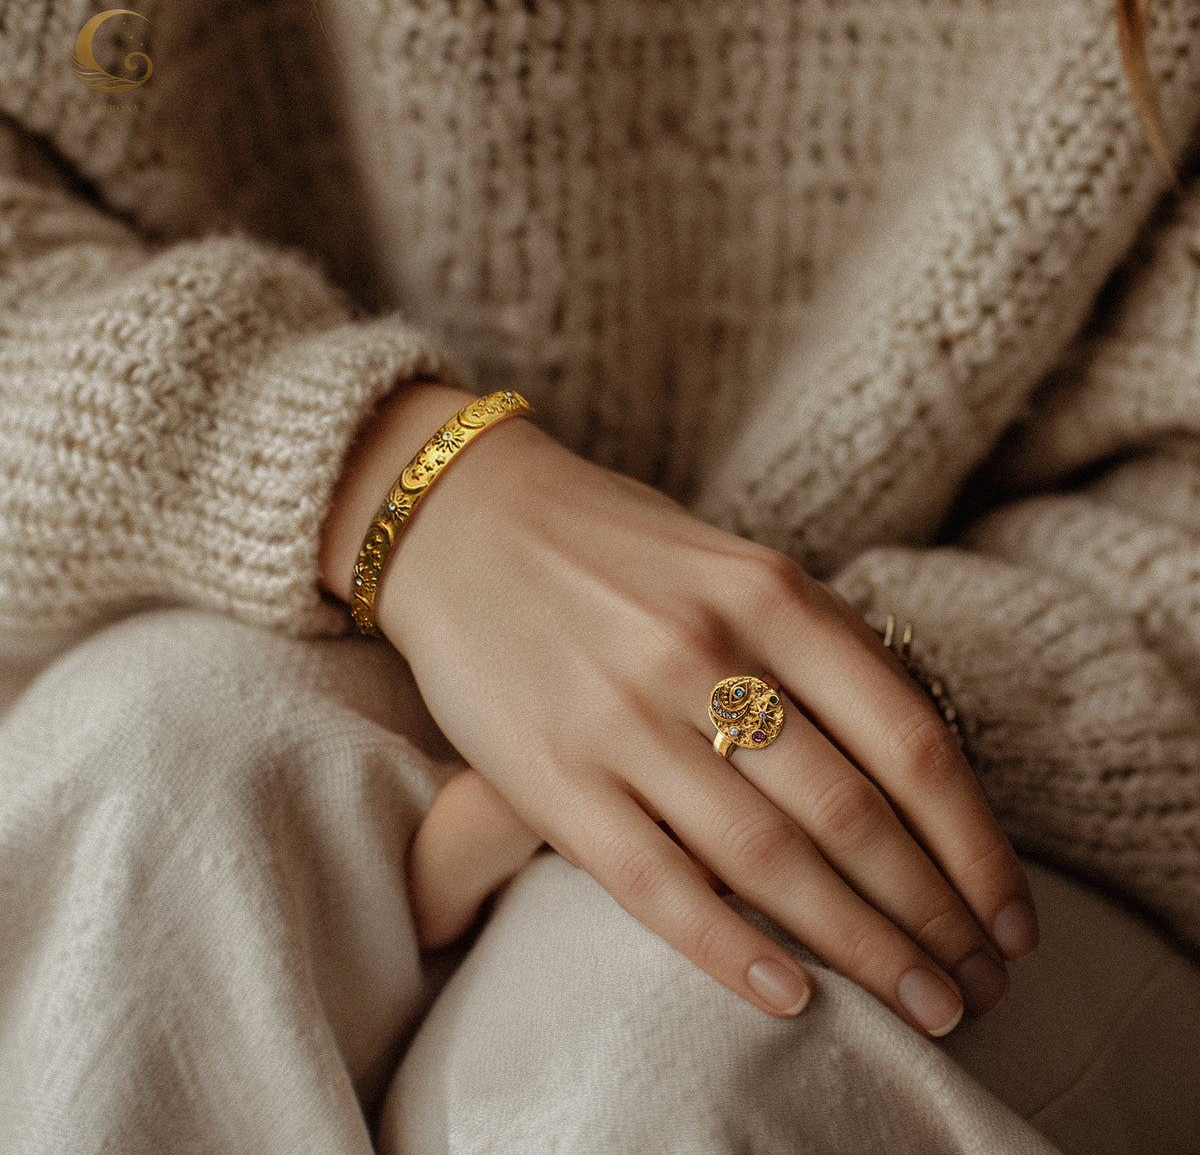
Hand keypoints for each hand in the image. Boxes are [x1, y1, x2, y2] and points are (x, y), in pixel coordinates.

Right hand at [322, 384, 1036, 1031]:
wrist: (463, 518)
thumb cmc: (612, 544)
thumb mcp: (733, 562)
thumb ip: (816, 644)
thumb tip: (912, 760)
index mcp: (766, 591)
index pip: (909, 739)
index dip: (975, 844)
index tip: (1008, 917)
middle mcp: (702, 651)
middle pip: (854, 813)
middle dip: (934, 917)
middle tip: (976, 985)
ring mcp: (621, 714)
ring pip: (769, 858)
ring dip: (862, 949)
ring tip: (922, 1007)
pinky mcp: (549, 771)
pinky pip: (655, 882)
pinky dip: (731, 951)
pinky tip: (792, 999)